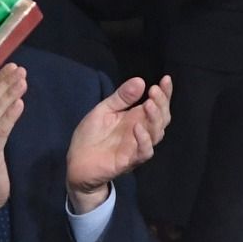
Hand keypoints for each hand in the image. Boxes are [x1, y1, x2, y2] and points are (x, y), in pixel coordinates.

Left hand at [65, 74, 171, 212]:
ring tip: (148, 104)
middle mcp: (141, 132)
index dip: (165, 93)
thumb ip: (121, 98)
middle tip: (154, 91)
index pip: (157, 105)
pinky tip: (137, 127)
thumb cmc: (91, 136)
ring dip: (155, 119)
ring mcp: (136, 147)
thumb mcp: (103, 111)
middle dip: (161, 103)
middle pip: (162, 118)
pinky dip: (143, 140)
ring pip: (157, 134)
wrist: (76, 162)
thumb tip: (140, 81)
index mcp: (136, 118)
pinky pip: (143, 152)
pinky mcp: (128, 161)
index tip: (166, 79)